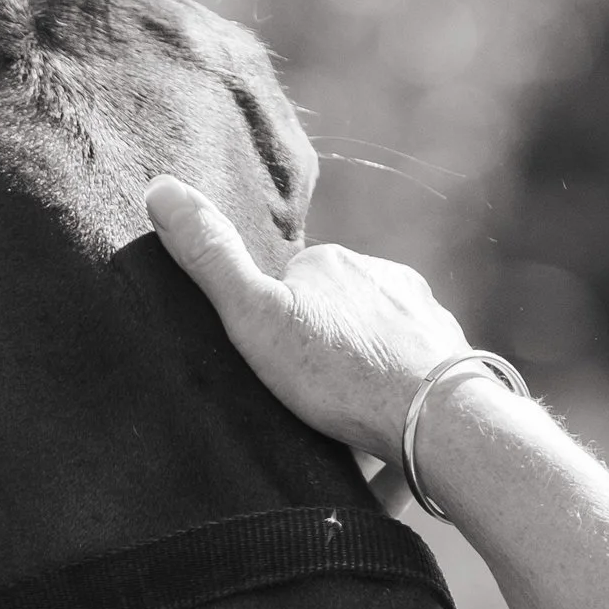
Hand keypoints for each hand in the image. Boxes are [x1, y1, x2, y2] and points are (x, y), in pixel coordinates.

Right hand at [145, 176, 469, 467]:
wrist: (434, 418)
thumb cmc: (340, 373)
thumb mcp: (255, 318)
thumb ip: (211, 259)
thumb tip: (159, 188)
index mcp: (331, 261)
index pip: (287, 283)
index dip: (270, 323)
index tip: (266, 362)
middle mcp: (382, 274)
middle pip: (332, 310)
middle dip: (317, 343)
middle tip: (301, 393)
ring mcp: (421, 311)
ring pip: (373, 337)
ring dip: (357, 366)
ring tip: (341, 413)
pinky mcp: (449, 351)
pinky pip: (409, 367)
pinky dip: (394, 387)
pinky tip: (383, 420)